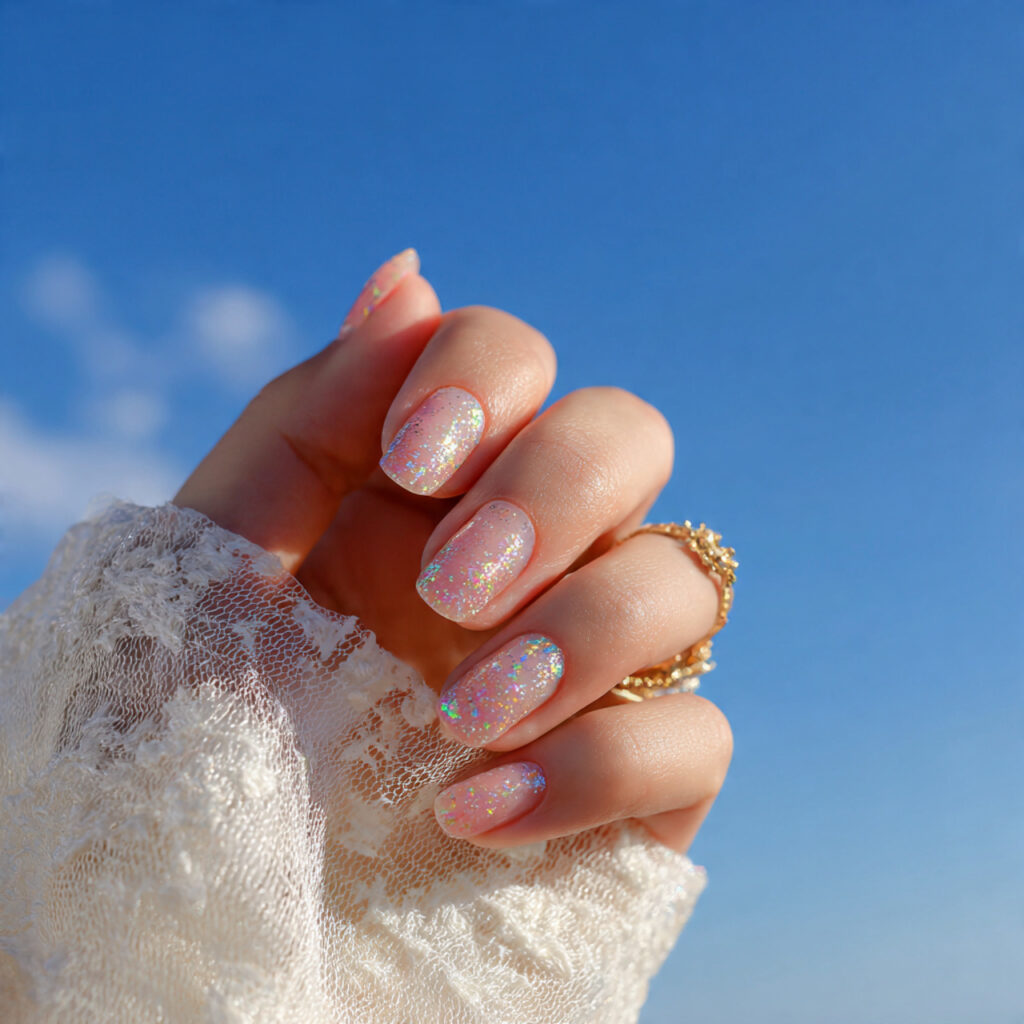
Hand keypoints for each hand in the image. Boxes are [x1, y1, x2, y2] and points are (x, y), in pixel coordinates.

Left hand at [175, 251, 731, 852]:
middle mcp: (527, 557)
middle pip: (633, 436)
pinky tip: (477, 812)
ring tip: (460, 715)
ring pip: (687, 579)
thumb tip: (410, 275)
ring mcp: (593, 665)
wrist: (206, 922)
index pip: (518, 361)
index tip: (413, 461)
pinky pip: (698, 734)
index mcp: (429, 492)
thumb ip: (311, 413)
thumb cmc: (194, 734)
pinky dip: (600, 762)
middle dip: (559, 488)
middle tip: (452, 586)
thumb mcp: (216, 558)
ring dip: (582, 632)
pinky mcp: (640, 782)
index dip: (490, 377)